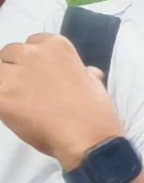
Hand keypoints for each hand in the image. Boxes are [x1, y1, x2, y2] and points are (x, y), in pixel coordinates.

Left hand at [0, 29, 122, 171]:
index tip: (40, 74)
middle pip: (10, 53)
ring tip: (20, 101)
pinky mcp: (0, 96)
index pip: (33, 42)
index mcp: (56, 46)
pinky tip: (14, 112)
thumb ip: (81, 72)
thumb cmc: (95, 115)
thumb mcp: (95, 84)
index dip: (35, 60)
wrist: (88, 140)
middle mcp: (33, 54)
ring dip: (5, 84)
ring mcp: (14, 74)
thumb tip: (83, 73)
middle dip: (17, 68)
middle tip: (29, 90)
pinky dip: (3, 102)